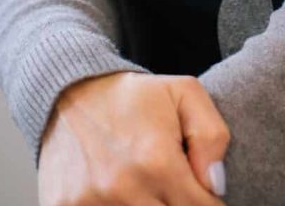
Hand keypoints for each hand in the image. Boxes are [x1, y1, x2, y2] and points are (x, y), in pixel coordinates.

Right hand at [38, 70, 229, 204]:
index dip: (208, 203)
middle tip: (176, 190)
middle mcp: (123, 187)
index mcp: (157, 161)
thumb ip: (211, 136)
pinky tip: (121, 195)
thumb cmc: (132, 97)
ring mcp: (90, 203)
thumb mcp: (184, 93)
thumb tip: (215, 185)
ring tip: (150, 189)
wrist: (68, 90)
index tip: (203, 194)